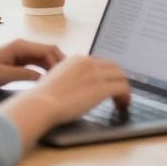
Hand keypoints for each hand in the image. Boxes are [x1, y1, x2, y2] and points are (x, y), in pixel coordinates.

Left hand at [0, 39, 65, 90]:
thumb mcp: (3, 76)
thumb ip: (25, 75)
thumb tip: (45, 78)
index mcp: (20, 46)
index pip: (49, 49)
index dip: (60, 61)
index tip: (67, 75)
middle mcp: (22, 46)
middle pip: (48, 52)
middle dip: (59, 63)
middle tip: (68, 79)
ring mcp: (18, 53)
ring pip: (42, 58)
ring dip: (52, 67)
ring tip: (60, 81)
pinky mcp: (15, 61)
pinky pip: (34, 64)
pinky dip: (43, 70)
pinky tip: (47, 80)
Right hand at [6, 54, 130, 127]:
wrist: (40, 105)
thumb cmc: (42, 99)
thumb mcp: (56, 80)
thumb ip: (69, 78)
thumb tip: (77, 87)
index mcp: (76, 59)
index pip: (99, 63)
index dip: (106, 74)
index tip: (108, 83)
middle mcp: (88, 63)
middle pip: (113, 67)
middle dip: (117, 79)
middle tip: (119, 93)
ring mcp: (96, 74)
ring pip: (120, 77)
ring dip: (124, 89)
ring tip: (122, 102)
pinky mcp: (102, 87)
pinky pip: (123, 88)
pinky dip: (126, 97)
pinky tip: (123, 106)